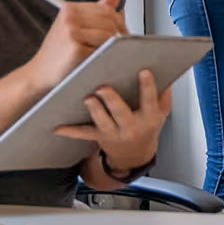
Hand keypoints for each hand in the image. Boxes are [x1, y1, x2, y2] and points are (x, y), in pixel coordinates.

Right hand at [23, 0, 127, 93]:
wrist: (39, 73)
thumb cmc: (59, 52)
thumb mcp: (76, 26)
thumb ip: (98, 10)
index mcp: (70, 8)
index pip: (107, 10)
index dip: (118, 23)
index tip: (120, 34)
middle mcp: (70, 17)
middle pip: (110, 21)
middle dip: (118, 35)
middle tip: (116, 47)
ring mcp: (72, 32)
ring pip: (109, 35)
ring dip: (112, 47)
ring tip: (103, 55)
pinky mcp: (75, 49)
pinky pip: (103, 50)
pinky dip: (104, 57)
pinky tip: (95, 61)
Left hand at [55, 69, 170, 174]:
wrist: (135, 155)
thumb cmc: (148, 127)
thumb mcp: (163, 112)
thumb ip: (164, 93)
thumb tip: (165, 69)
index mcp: (149, 117)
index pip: (150, 101)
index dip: (147, 87)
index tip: (144, 71)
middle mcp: (131, 127)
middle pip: (121, 113)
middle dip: (112, 101)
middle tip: (103, 87)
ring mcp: (114, 133)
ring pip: (103, 123)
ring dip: (95, 111)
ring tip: (88, 99)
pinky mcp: (99, 137)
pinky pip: (84, 134)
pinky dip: (71, 132)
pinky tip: (58, 127)